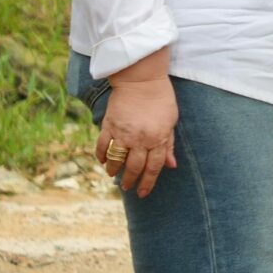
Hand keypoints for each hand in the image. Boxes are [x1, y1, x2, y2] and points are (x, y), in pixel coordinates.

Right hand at [97, 66, 178, 198]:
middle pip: (134, 167)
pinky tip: (103, 160)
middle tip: (127, 187)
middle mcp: (140, 139)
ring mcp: (123, 133)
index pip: (153, 167)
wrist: (142, 79)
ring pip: (116, 160)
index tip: (142, 193)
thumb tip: (171, 165)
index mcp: (158, 138)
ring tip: (113, 175)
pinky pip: (102, 146)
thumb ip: (169, 144)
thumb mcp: (171, 121)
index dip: (148, 182)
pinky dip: (101, 155)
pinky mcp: (109, 125)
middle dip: (130, 180)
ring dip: (113, 170)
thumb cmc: (161, 99)